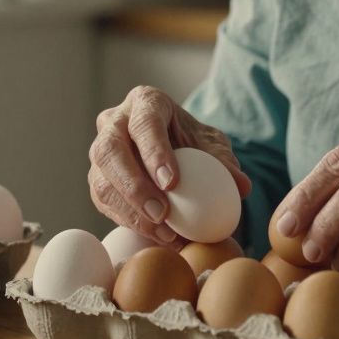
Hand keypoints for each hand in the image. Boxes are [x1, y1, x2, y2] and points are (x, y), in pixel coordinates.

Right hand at [89, 85, 252, 244]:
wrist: (172, 152)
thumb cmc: (192, 142)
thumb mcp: (212, 146)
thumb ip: (224, 162)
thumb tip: (241, 186)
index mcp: (145, 102)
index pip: (144, 123)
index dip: (154, 152)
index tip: (172, 183)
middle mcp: (114, 122)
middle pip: (110, 151)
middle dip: (134, 185)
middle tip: (162, 213)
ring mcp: (100, 151)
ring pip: (101, 181)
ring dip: (131, 211)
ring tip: (164, 232)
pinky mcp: (98, 179)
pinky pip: (103, 203)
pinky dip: (129, 222)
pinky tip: (156, 236)